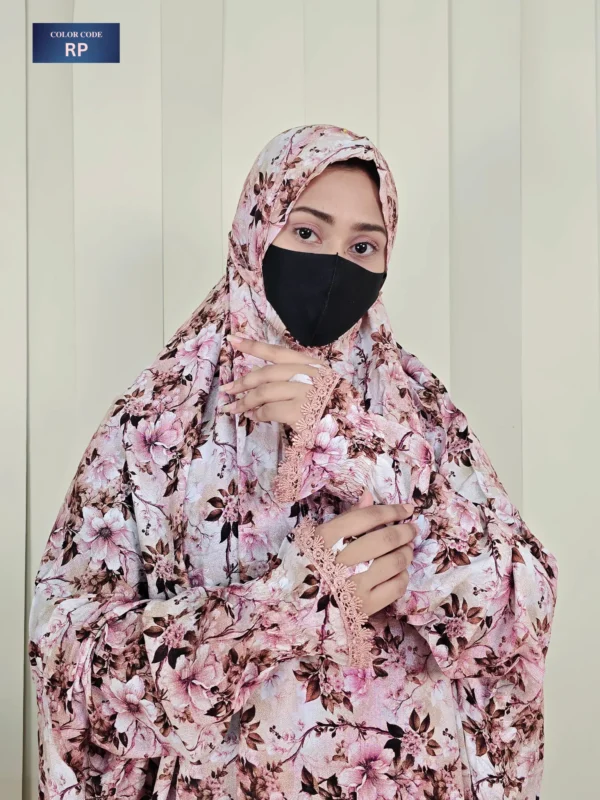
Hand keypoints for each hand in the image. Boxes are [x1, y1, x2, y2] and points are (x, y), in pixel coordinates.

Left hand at [219, 334, 329, 430]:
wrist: (353, 428)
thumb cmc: (334, 407)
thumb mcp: (320, 384)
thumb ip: (295, 377)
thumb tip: (259, 378)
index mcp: (312, 365)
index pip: (277, 351)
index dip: (253, 346)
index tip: (232, 340)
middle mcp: (308, 374)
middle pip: (265, 373)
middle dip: (242, 381)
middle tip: (226, 389)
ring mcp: (304, 392)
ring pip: (263, 392)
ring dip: (245, 401)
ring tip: (234, 408)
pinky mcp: (300, 412)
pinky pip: (269, 410)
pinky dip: (259, 414)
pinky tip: (254, 417)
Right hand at [316, 490, 416, 616]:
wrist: (300, 604)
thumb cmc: (312, 564)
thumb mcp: (322, 537)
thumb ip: (348, 517)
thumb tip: (369, 496)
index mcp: (325, 539)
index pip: (367, 517)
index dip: (392, 511)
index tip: (407, 509)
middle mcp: (340, 561)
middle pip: (385, 539)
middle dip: (405, 531)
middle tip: (412, 529)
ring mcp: (353, 585)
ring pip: (394, 562)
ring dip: (406, 552)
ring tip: (406, 549)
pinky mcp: (364, 607)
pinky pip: (396, 587)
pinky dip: (402, 575)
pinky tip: (398, 571)